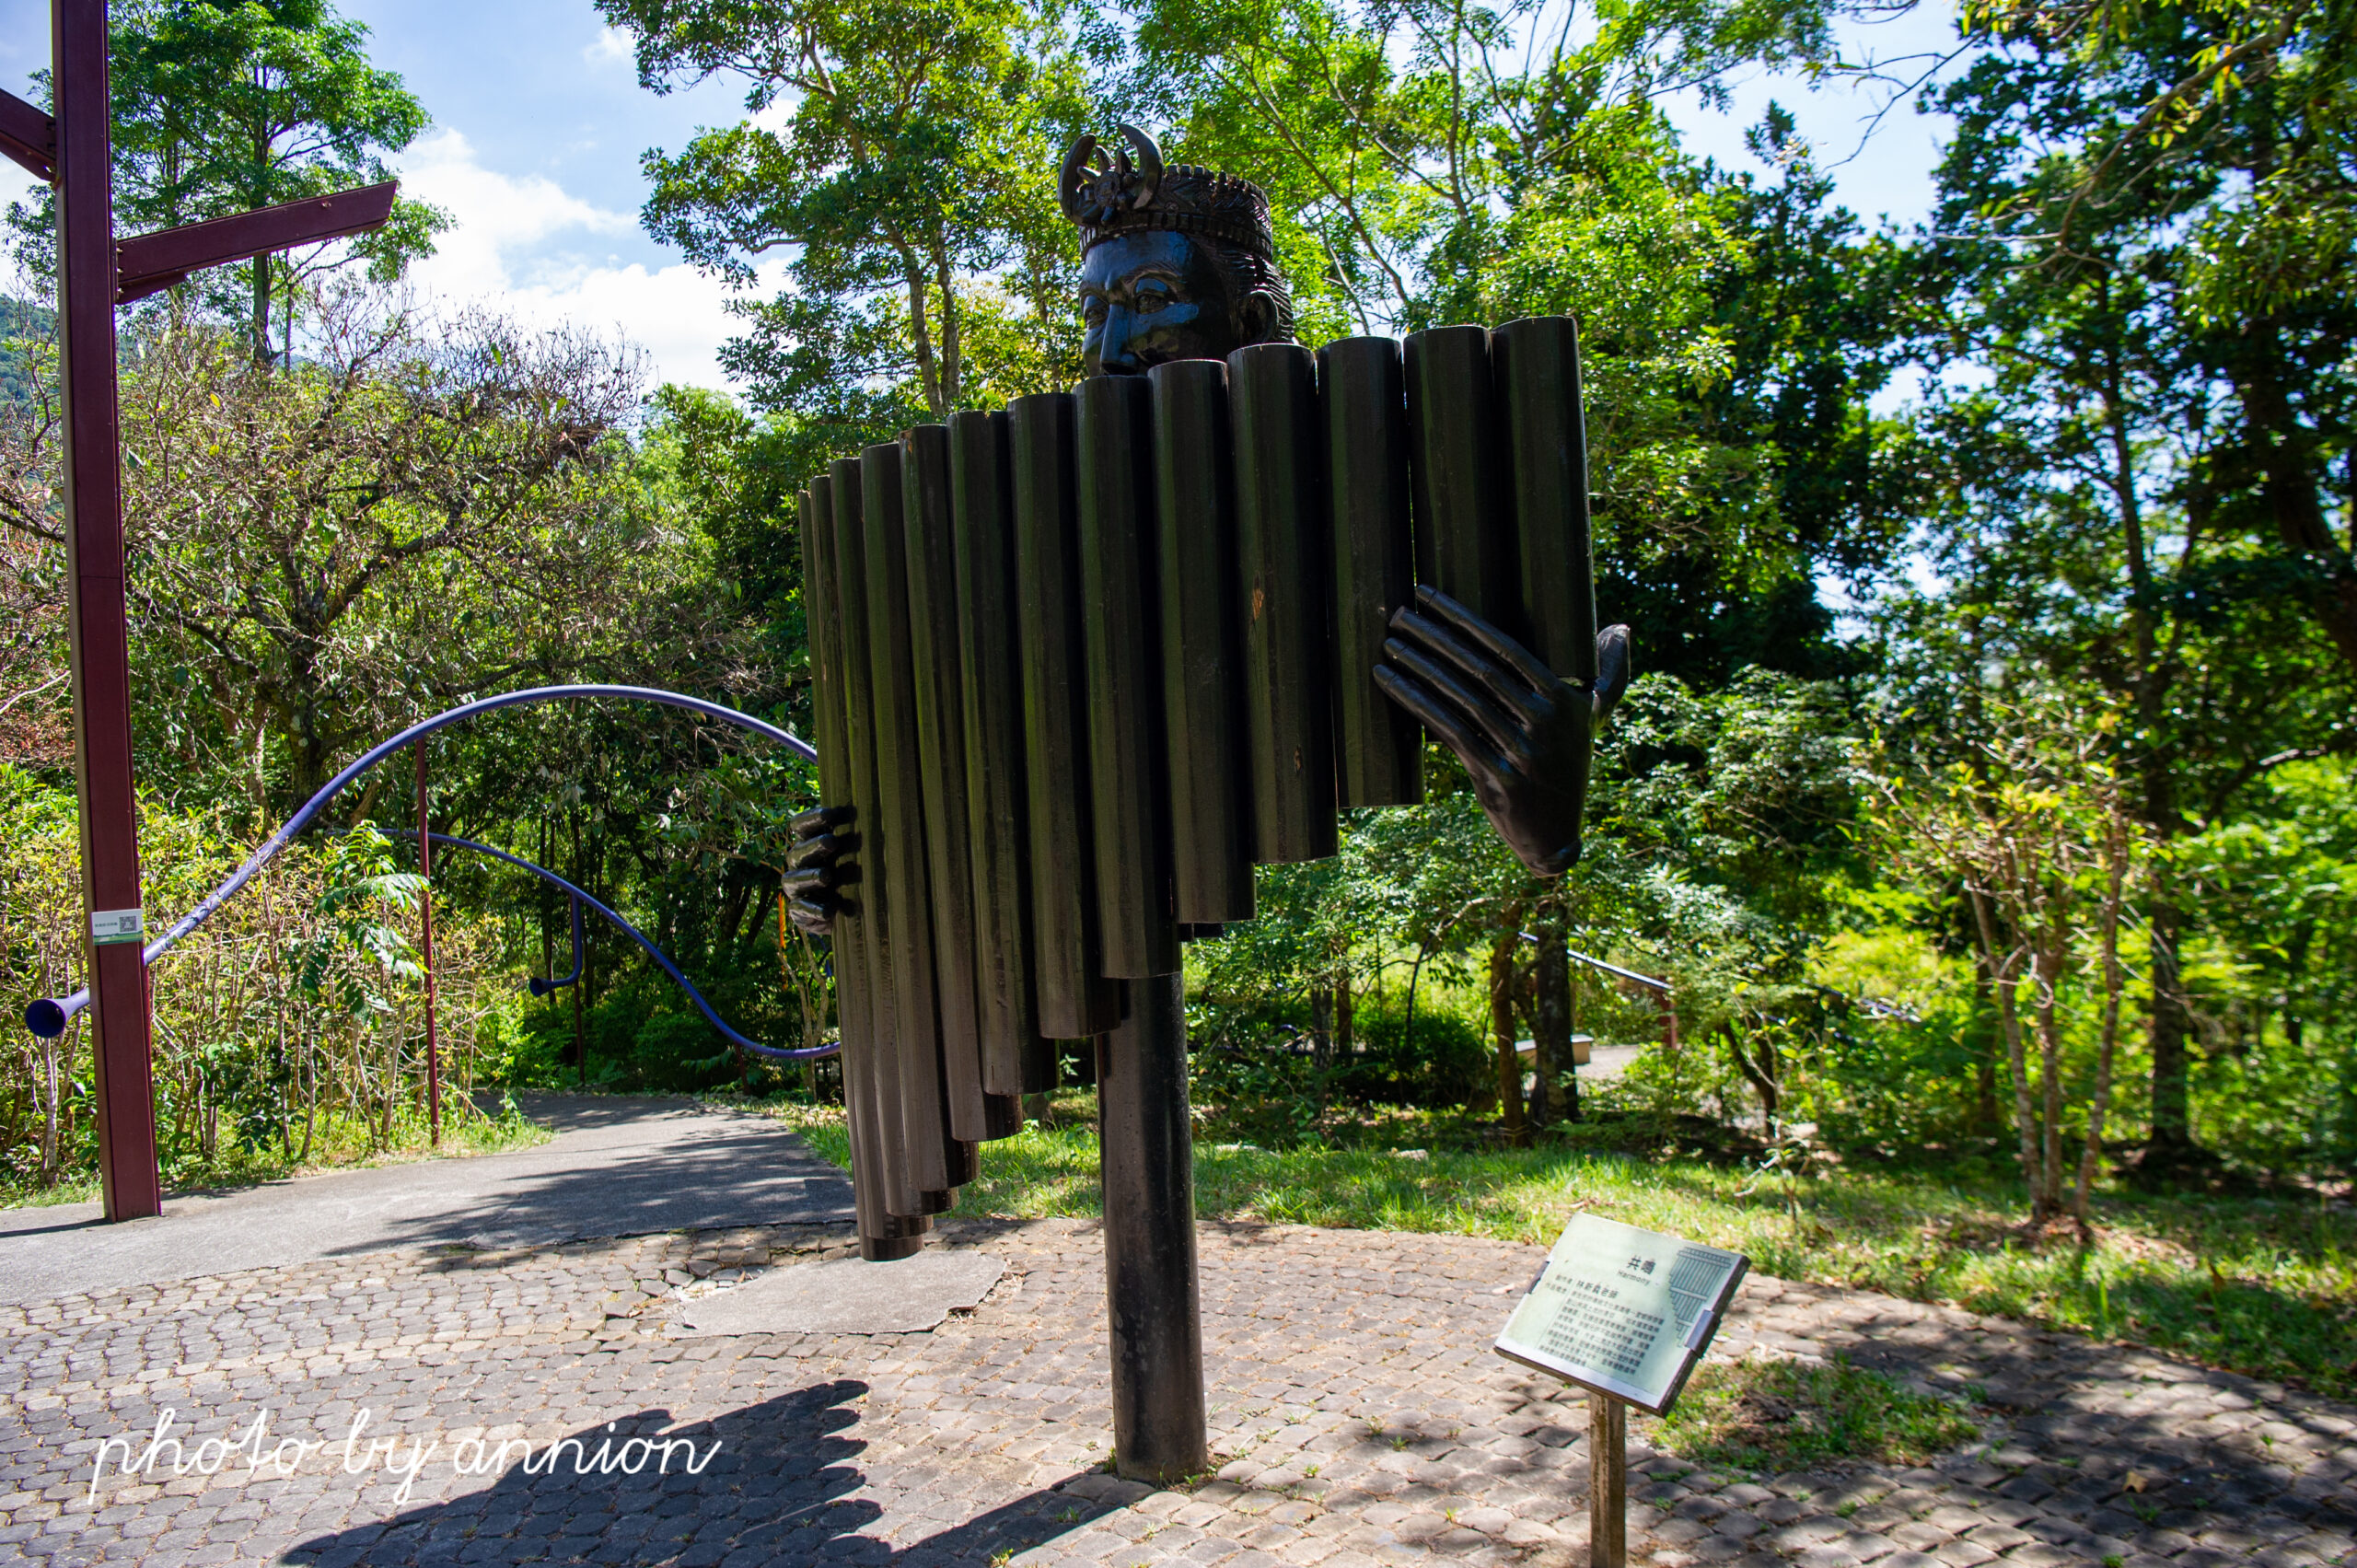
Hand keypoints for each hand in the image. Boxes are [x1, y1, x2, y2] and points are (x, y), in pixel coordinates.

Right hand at [784, 806, 856, 935]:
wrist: (846, 911)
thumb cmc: (852, 872)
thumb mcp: (855, 853)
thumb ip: (858, 835)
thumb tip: (878, 813)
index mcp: (809, 843)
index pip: (800, 826)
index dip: (811, 818)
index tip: (830, 814)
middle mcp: (799, 863)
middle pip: (798, 851)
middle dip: (814, 846)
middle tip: (831, 842)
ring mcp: (796, 888)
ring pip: (794, 879)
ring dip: (809, 876)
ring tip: (826, 876)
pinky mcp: (799, 911)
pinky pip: (800, 909)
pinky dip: (813, 909)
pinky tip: (828, 911)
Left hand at [1374, 586, 1631, 877]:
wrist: (1555, 836)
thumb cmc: (1569, 767)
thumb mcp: (1595, 720)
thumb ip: (1610, 674)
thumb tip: (1620, 629)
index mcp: (1566, 700)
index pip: (1507, 648)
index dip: (1464, 620)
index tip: (1429, 596)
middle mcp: (1545, 724)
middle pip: (1480, 670)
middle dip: (1435, 637)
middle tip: (1400, 614)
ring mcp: (1520, 753)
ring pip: (1461, 699)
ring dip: (1420, 668)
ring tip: (1389, 644)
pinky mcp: (1495, 778)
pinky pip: (1450, 732)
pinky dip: (1418, 705)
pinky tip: (1392, 684)